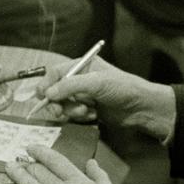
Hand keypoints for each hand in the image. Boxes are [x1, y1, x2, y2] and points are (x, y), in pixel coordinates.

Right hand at [35, 54, 175, 141]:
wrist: (142, 108)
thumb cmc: (123, 88)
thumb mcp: (96, 83)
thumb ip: (70, 86)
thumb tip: (47, 94)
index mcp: (81, 66)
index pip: (55, 73)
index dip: (46, 84)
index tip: (42, 97)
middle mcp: (80, 80)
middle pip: (55, 91)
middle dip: (57, 102)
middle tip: (59, 112)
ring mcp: (84, 96)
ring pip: (64, 105)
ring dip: (71, 111)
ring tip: (86, 112)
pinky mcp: (88, 110)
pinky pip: (74, 115)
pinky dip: (80, 117)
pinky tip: (93, 116)